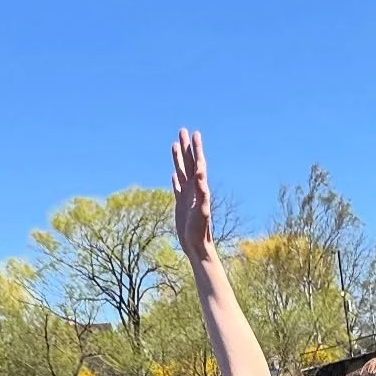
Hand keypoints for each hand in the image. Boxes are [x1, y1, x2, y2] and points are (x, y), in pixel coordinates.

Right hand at [171, 127, 214, 260]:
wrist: (196, 245)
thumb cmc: (200, 230)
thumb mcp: (201, 209)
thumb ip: (202, 192)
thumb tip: (201, 174)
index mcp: (199, 188)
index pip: (198, 164)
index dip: (197, 149)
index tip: (195, 134)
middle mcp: (194, 189)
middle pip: (189, 163)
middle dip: (186, 147)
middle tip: (183, 130)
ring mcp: (187, 196)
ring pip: (182, 172)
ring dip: (179, 158)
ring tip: (175, 144)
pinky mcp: (181, 204)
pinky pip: (177, 187)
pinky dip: (175, 179)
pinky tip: (174, 173)